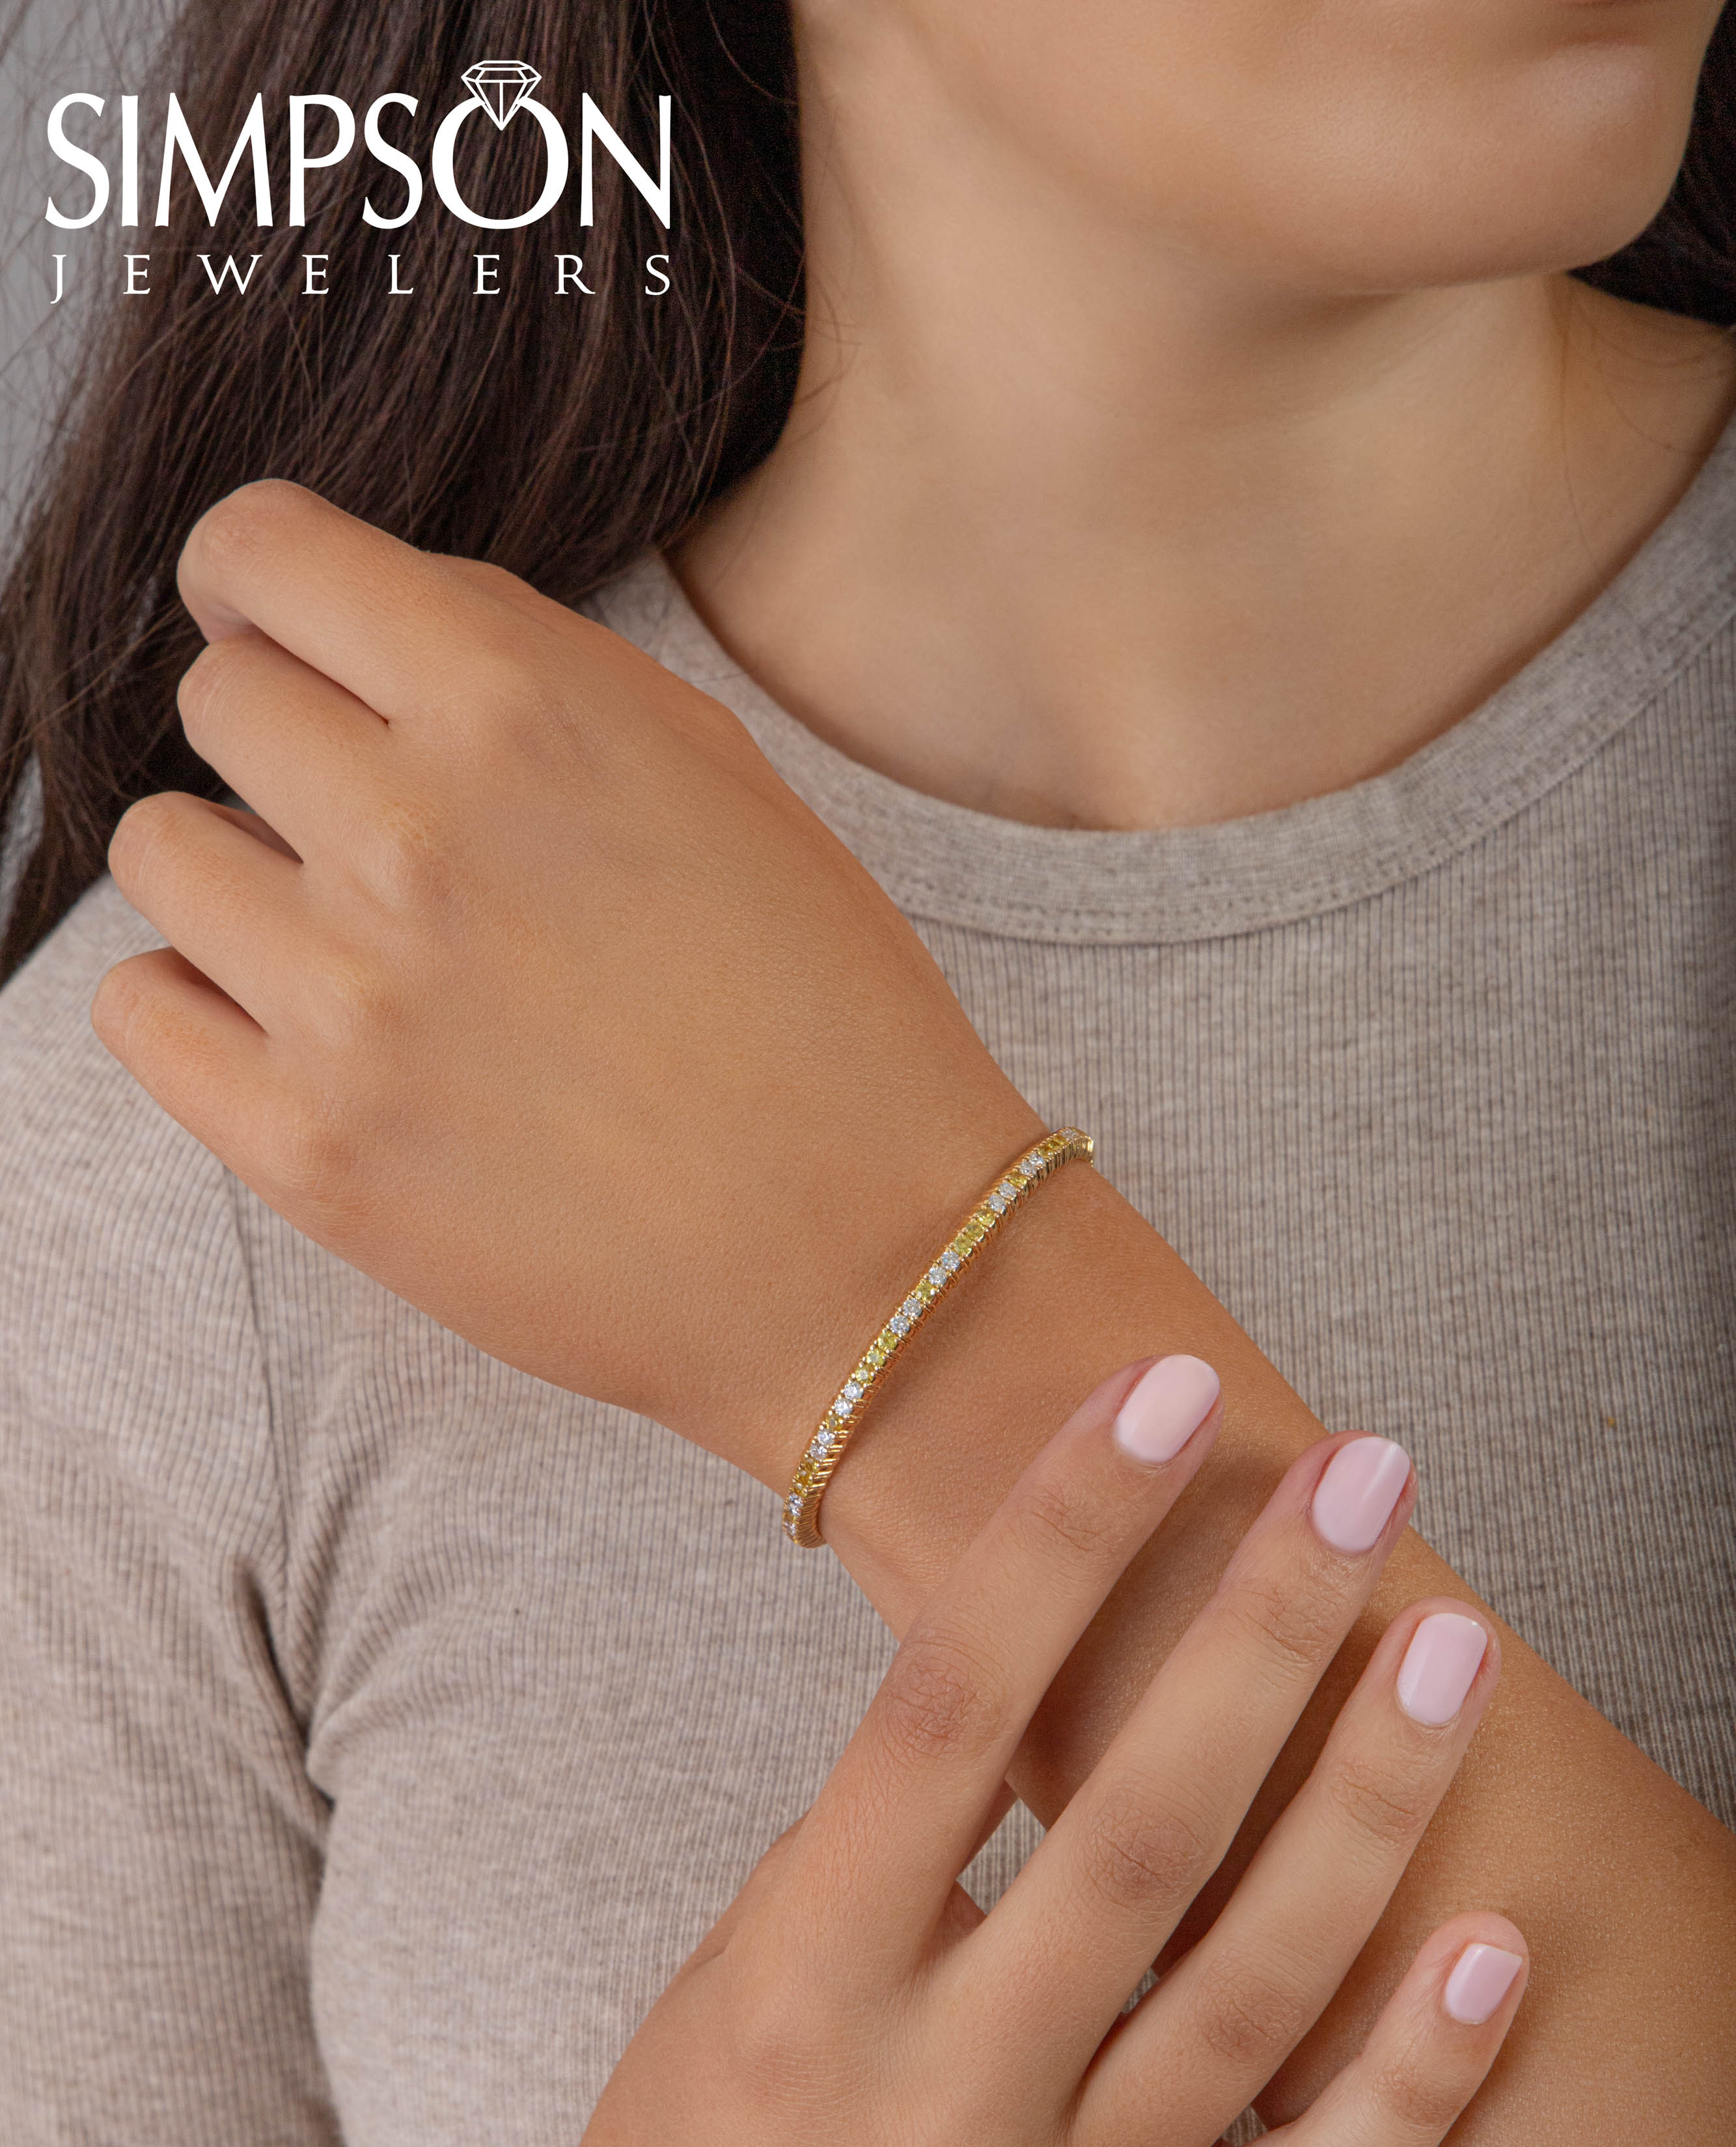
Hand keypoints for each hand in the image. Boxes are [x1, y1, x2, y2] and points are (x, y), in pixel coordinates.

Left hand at [92, 481, 1034, 1485]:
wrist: (871, 1261)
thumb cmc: (825, 1014)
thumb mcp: (711, 773)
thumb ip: (525, 673)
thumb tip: (360, 634)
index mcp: (519, 711)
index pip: (261, 552)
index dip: (262, 584)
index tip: (286, 634)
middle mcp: (410, 835)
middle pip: (216, 700)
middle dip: (287, 743)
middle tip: (381, 829)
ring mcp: (344, 1002)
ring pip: (158, 851)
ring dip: (239, 875)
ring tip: (352, 942)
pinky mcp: (307, 1152)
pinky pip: (138, 1011)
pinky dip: (201, 1004)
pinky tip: (304, 1030)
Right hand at [454, 1361, 1519, 2146]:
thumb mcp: (730, 1967)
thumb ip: (880, 1839)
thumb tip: (1042, 1670)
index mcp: (802, 1986)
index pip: (944, 1715)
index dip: (1059, 1535)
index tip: (1161, 1396)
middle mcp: (939, 2102)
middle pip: (1133, 1836)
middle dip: (1260, 1634)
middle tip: (1361, 1477)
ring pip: (1256, 1996)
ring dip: (1371, 1806)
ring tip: (1454, 1644)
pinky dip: (1418, 2077)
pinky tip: (1499, 1945)